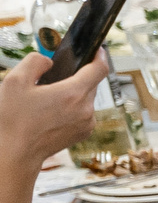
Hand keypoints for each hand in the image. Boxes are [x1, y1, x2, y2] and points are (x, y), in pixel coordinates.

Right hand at [0, 49, 110, 175]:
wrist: (16, 153)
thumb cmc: (14, 119)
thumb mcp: (15, 81)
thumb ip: (35, 62)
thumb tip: (49, 61)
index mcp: (73, 94)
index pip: (99, 69)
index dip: (99, 55)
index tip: (97, 49)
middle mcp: (86, 109)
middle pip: (90, 83)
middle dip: (75, 76)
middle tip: (54, 76)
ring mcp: (87, 123)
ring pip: (86, 98)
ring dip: (72, 93)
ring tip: (48, 97)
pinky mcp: (84, 133)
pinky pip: (83, 112)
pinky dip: (72, 107)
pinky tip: (52, 110)